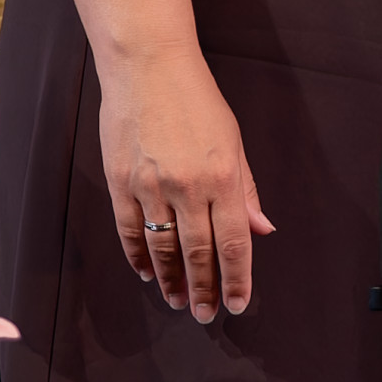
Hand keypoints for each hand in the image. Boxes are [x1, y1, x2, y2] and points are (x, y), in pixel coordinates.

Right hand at [97, 43, 274, 321]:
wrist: (148, 67)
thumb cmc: (197, 101)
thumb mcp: (233, 142)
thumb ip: (246, 190)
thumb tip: (262, 230)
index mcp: (223, 178)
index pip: (234, 243)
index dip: (236, 279)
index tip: (236, 303)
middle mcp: (187, 187)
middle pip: (198, 253)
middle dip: (204, 288)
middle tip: (205, 314)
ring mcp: (150, 187)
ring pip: (161, 249)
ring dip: (171, 280)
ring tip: (178, 301)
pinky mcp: (119, 182)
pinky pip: (130, 230)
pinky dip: (138, 256)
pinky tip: (147, 273)